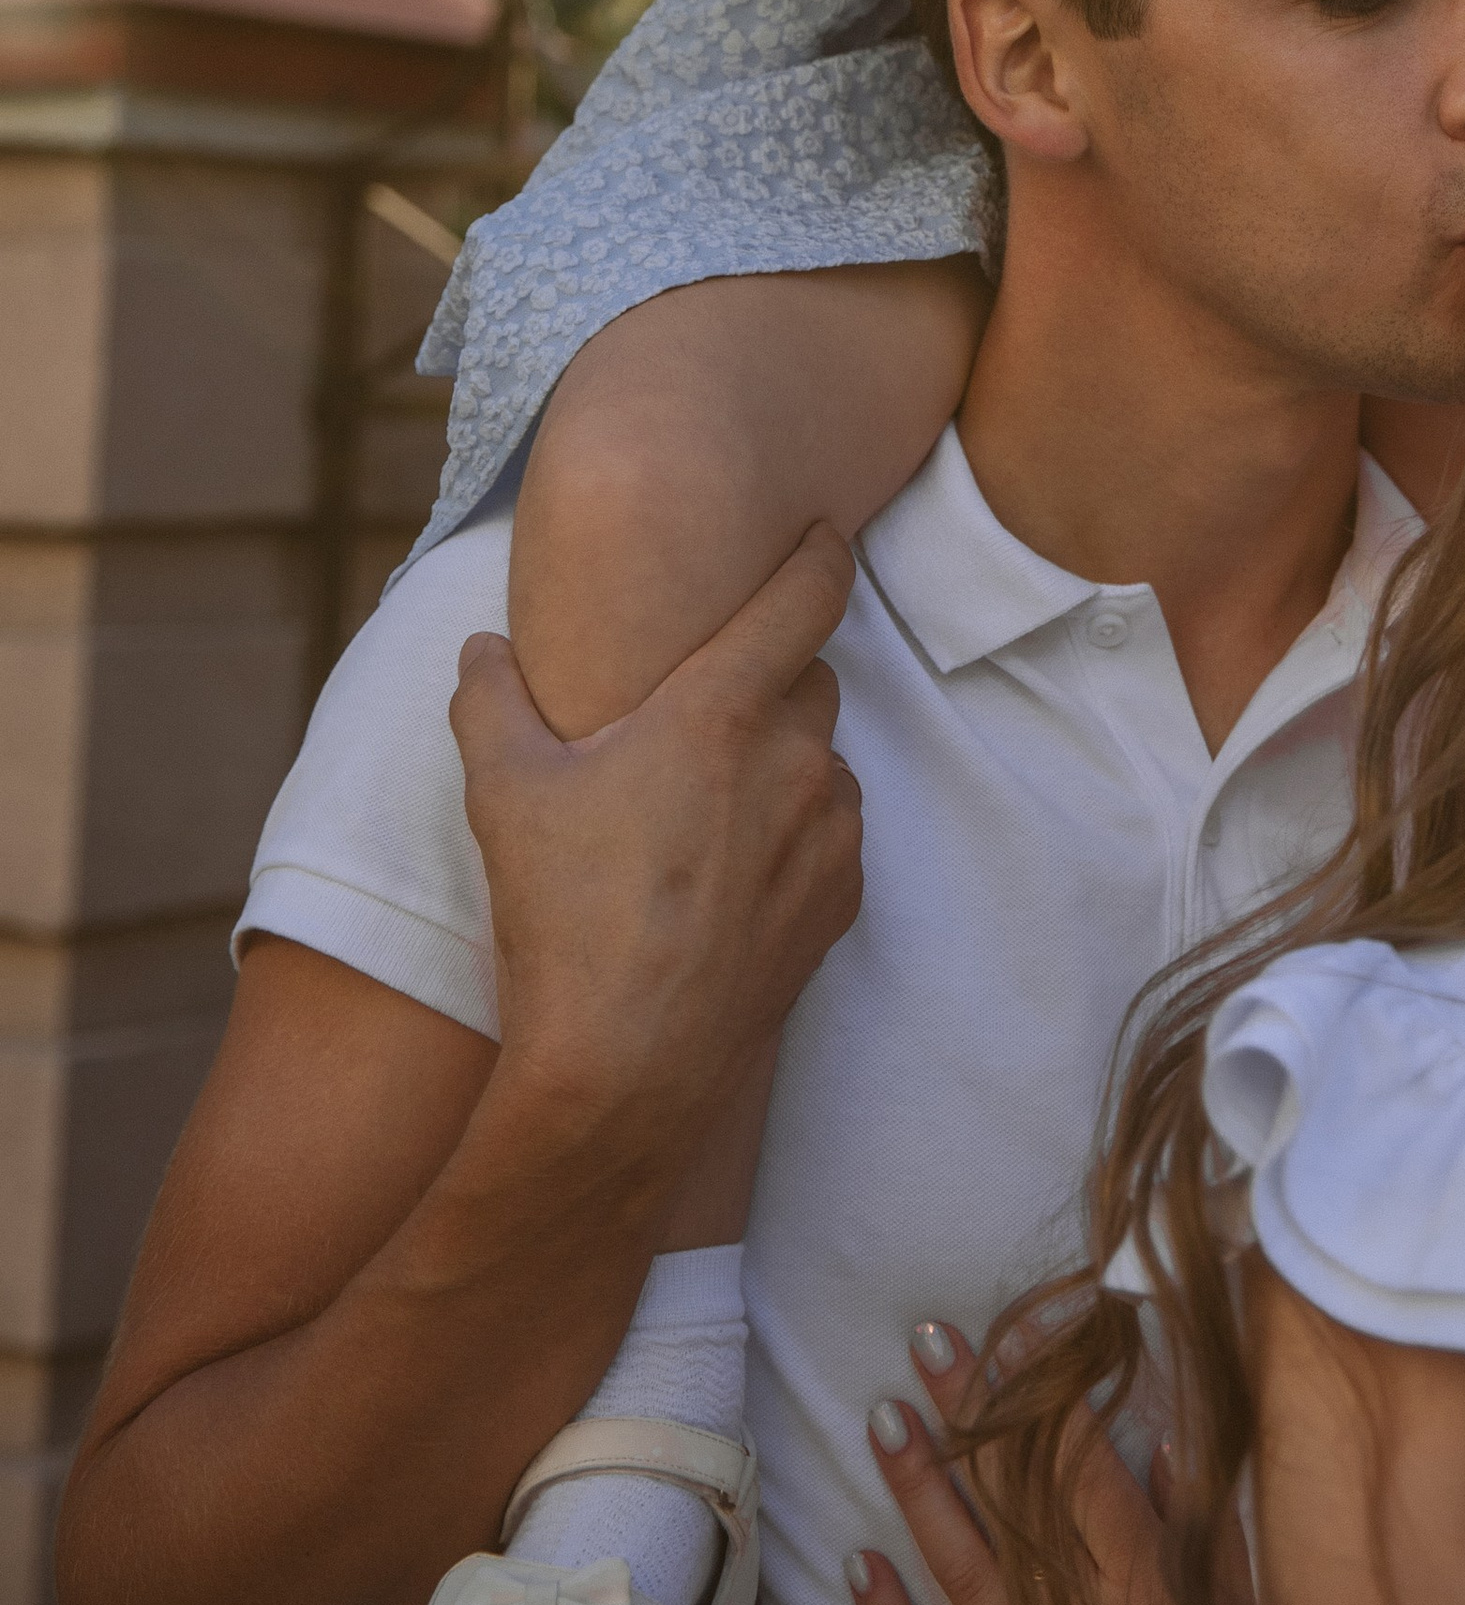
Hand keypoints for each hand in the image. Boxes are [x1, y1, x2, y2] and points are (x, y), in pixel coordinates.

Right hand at [452, 525, 865, 1140]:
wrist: (626, 1070)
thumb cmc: (565, 921)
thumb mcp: (503, 794)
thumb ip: (492, 700)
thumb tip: (485, 648)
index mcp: (723, 711)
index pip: (809, 595)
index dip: (821, 553)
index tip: (823, 534)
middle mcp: (795, 760)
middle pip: (811, 678)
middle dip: (767, 680)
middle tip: (703, 709)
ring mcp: (826, 835)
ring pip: (822, 761)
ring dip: (781, 763)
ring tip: (705, 803)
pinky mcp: (839, 903)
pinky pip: (829, 835)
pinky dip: (795, 833)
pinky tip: (730, 869)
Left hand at [849, 1321, 1228, 1604]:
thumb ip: (1210, 1535)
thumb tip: (1169, 1445)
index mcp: (1144, 1581)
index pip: (1079, 1461)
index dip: (1043, 1390)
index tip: (1013, 1328)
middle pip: (1011, 1497)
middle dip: (969, 1414)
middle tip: (927, 1341)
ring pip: (961, 1570)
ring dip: (920, 1492)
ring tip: (884, 1419)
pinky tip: (860, 1566)